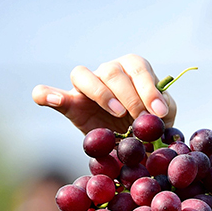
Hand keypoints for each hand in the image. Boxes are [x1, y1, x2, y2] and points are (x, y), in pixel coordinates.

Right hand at [32, 54, 176, 134]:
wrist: (136, 142)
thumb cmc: (151, 123)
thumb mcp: (164, 116)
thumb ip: (163, 109)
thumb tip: (158, 113)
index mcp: (133, 68)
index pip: (137, 68)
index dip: (149, 89)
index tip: (158, 112)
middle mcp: (108, 71)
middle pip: (112, 72)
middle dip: (129, 96)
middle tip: (139, 118)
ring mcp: (86, 86)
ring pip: (82, 75)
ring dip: (100, 92)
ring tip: (117, 112)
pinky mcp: (70, 104)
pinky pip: (49, 94)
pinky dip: (46, 94)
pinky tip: (50, 100)